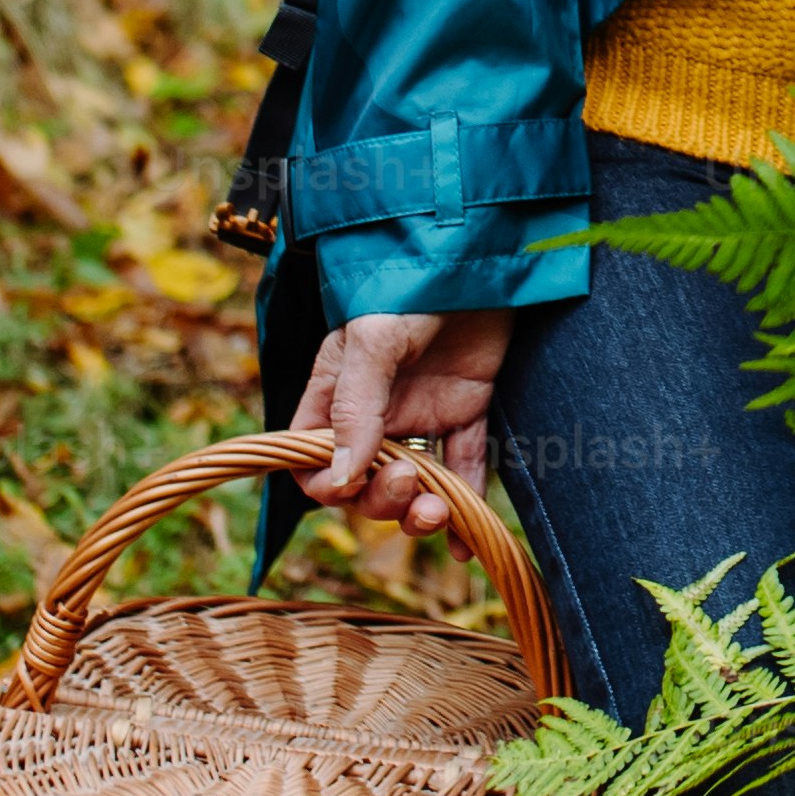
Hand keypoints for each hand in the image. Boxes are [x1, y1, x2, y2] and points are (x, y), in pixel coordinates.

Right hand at [287, 307, 513, 550]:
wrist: (482, 253)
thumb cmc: (412, 286)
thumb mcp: (372, 341)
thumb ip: (355, 408)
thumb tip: (340, 479)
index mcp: (336, 392)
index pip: (311, 459)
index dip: (325, 484)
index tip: (350, 484)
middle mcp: (376, 410)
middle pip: (364, 482)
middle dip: (382, 499)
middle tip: (410, 482)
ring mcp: (423, 413)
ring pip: (413, 484)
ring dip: (421, 513)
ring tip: (440, 515)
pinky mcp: (469, 410)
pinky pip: (463, 469)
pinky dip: (465, 507)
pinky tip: (465, 542)